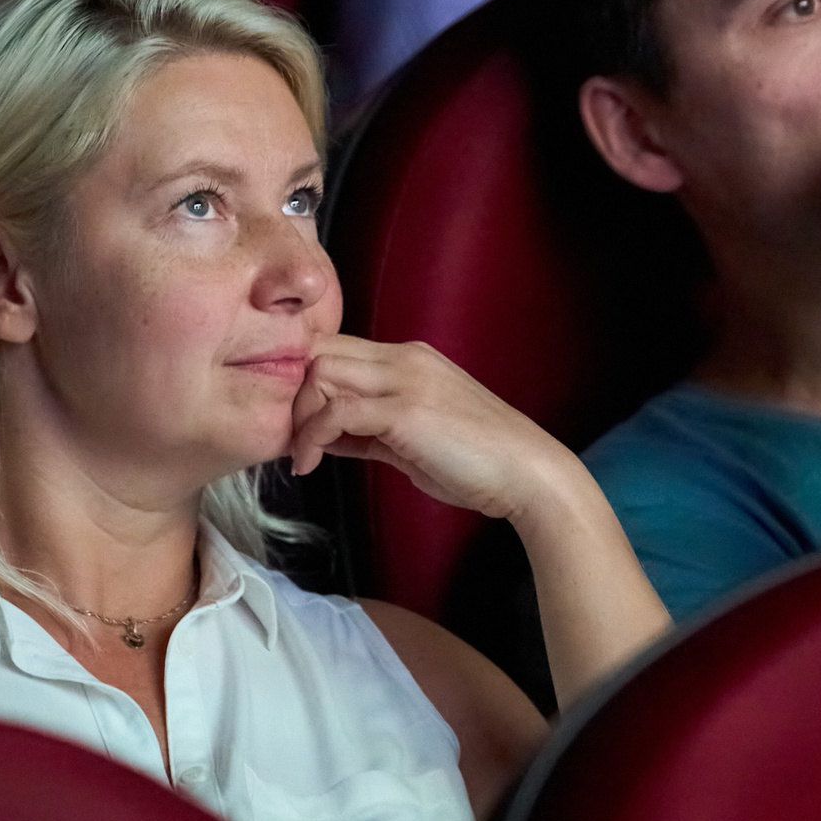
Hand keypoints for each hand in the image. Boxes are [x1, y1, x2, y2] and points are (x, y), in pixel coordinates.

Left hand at [287, 334, 579, 522]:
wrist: (526, 473)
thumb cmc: (478, 464)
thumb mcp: (413, 441)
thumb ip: (370, 431)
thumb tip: (325, 436)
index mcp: (410, 359)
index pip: (336, 348)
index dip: (308, 382)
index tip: (301, 424)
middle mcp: (406, 358)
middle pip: (321, 352)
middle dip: (296, 395)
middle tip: (294, 439)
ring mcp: (406, 380)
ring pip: (322, 372)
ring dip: (301, 415)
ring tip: (303, 454)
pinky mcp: (405, 411)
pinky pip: (336, 411)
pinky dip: (312, 437)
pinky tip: (311, 464)